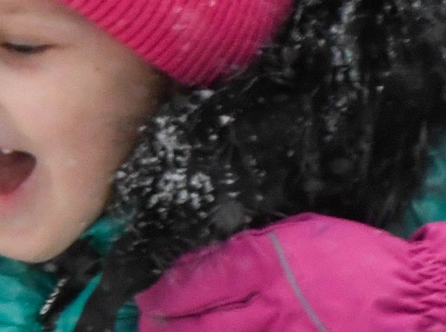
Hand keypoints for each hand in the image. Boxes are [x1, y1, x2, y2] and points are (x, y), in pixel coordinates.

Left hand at [139, 215, 442, 330]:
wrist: (415, 300)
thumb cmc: (361, 260)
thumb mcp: (300, 236)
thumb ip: (255, 249)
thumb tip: (213, 260)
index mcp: (264, 261)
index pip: (197, 278)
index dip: (164, 292)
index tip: (147, 296)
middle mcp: (269, 303)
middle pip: (199, 321)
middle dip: (164, 326)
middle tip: (143, 326)